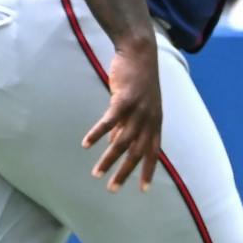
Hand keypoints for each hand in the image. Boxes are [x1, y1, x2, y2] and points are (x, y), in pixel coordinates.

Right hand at [82, 39, 162, 191]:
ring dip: (108, 160)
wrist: (139, 52)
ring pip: (122, 142)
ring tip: (96, 174)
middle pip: (137, 153)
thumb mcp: (138, 106)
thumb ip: (129, 125)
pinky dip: (98, 134)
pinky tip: (87, 144)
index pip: (153, 152)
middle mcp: (149, 119)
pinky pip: (109, 122)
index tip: (143, 190)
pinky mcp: (124, 100)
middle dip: (125, 173)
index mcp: (155, 122)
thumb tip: (118, 145)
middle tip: (112, 189)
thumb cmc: (137, 79)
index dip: (148, 171)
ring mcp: (138, 110)